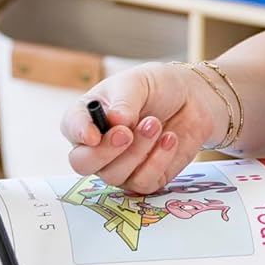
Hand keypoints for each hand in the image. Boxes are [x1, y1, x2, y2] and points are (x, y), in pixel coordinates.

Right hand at [60, 61, 223, 193]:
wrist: (194, 99)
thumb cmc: (158, 87)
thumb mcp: (139, 82)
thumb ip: (125, 100)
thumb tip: (115, 121)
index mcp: (88, 116)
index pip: (71, 128)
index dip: (79, 133)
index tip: (94, 134)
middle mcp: (98, 145)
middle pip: (82, 163)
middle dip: (104, 151)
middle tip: (127, 133)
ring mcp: (119, 165)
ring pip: (114, 175)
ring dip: (137, 151)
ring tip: (155, 124)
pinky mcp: (144, 178)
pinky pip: (142, 182)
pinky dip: (158, 160)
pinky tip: (169, 139)